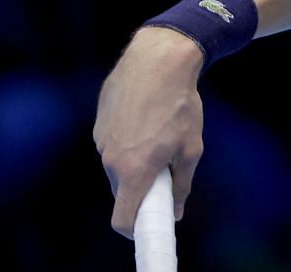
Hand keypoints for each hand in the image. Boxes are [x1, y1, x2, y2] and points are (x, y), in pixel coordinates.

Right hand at [93, 27, 204, 237]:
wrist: (157, 61)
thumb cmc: (179, 104)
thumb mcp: (191, 147)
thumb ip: (181, 184)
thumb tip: (175, 211)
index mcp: (134, 170)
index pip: (122, 218)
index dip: (135, 229)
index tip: (150, 226)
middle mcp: (111, 160)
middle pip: (123, 192)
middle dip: (142, 190)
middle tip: (166, 173)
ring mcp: (101, 142)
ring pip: (117, 168)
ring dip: (136, 165)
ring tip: (160, 137)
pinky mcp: (98, 126)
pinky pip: (113, 147)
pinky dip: (128, 145)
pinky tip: (147, 122)